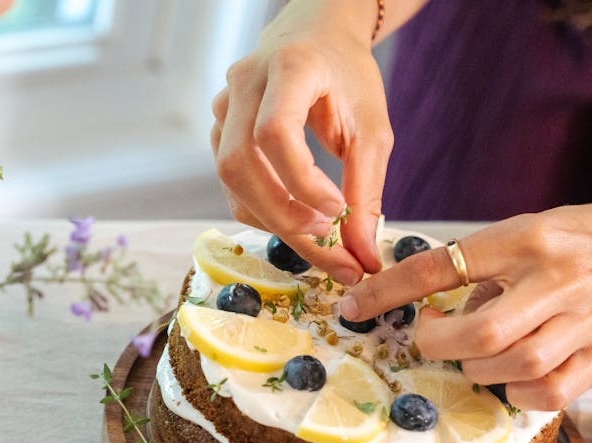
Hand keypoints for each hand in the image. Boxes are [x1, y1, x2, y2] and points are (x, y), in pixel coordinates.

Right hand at [210, 0, 392, 285]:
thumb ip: (367, 190)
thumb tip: (362, 255)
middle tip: (330, 245)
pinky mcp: (220, 129)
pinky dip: (262, 211)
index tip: (338, 211)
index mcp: (288, 67)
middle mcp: (244, 83)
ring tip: (321, 239)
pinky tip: (297, 219)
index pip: (274, 131)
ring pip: (230, 179)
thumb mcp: (371, 127)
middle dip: (283, 216)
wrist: (316, 38)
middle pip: (240, 163)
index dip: (301, 181)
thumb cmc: (347, 76)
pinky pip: (231, 183)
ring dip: (272, 220)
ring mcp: (224, 105)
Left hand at [339, 191, 591, 410]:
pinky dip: (516, 392)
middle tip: (428, 337)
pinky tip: (516, 374)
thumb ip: (490, 266)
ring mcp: (584, 323)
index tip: (353, 305)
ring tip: (480, 349)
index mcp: (530, 237)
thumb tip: (439, 306)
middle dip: (436, 344)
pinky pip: (545, 394)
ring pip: (509, 368)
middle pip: (477, 333)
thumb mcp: (538, 228)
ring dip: (476, 366)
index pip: (442, 265)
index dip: (388, 290)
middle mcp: (556, 280)